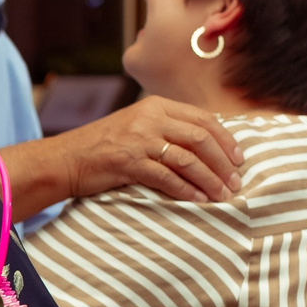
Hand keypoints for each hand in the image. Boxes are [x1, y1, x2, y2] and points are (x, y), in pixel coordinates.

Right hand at [37, 95, 241, 209]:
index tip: (239, 159)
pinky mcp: (129, 162)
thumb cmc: (104, 145)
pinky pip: (167, 177)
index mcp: (156, 105)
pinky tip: (198, 200)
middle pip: (200, 138)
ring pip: (188, 159)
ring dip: (210, 180)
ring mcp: (139, 139)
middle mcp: (150, 118)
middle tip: (236, 182)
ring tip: (223, 195)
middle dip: (223, 163)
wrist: (66, 158)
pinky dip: (186, 190)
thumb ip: (167, 128)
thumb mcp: (137, 125)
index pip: (203, 118)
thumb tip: (205, 146)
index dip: (226, 139)